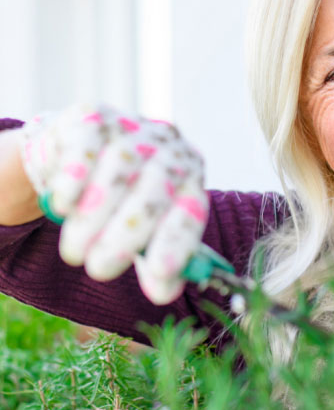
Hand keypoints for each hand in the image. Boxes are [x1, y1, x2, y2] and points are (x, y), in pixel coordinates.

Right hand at [21, 105, 208, 304]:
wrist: (82, 155)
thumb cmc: (123, 203)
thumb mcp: (145, 234)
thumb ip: (157, 264)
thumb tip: (164, 294)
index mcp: (191, 179)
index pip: (192, 212)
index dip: (176, 243)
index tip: (159, 272)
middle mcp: (170, 149)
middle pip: (154, 194)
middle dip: (124, 239)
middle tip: (99, 271)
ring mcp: (134, 128)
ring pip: (118, 173)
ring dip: (93, 218)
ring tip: (75, 251)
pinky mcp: (96, 116)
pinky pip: (86, 148)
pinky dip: (74, 180)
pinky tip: (65, 205)